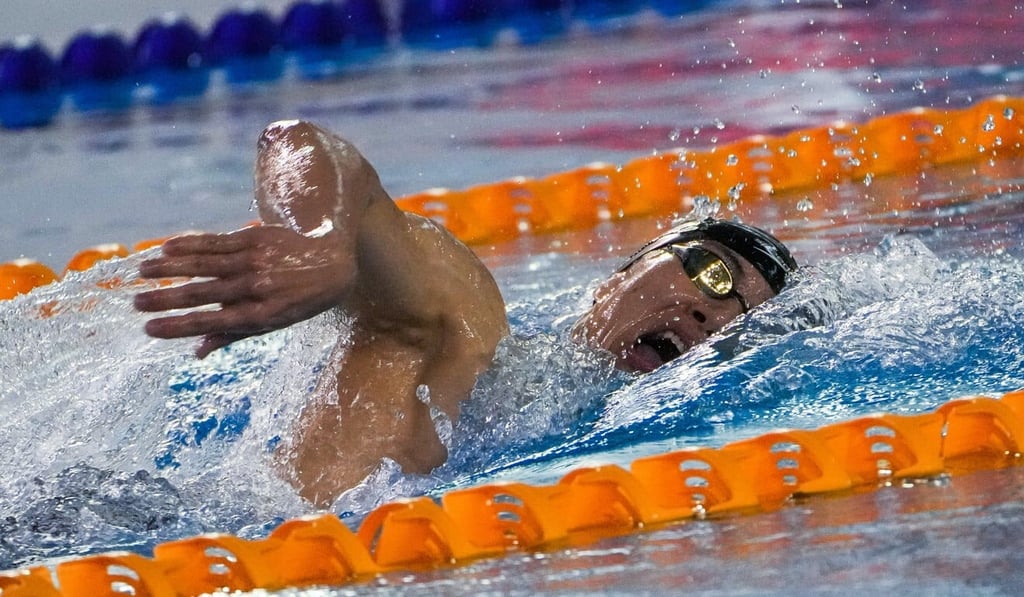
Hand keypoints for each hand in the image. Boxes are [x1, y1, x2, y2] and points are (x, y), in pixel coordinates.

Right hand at [134, 225, 353, 357]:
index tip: (149, 328)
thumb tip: (196, 353)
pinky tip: (167, 247)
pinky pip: (216, 241)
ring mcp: (255, 260)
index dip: (179, 326)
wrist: (333, 262)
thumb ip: (234, 335)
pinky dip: (190, 244)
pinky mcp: (255, 237)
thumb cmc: (299, 300)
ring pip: (205, 263)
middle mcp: (256, 286)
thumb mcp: (274, 323)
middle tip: (134, 303)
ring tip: (141, 271)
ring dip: (170, 267)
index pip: (212, 323)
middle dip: (166, 299)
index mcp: (261, 314)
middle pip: (203, 293)